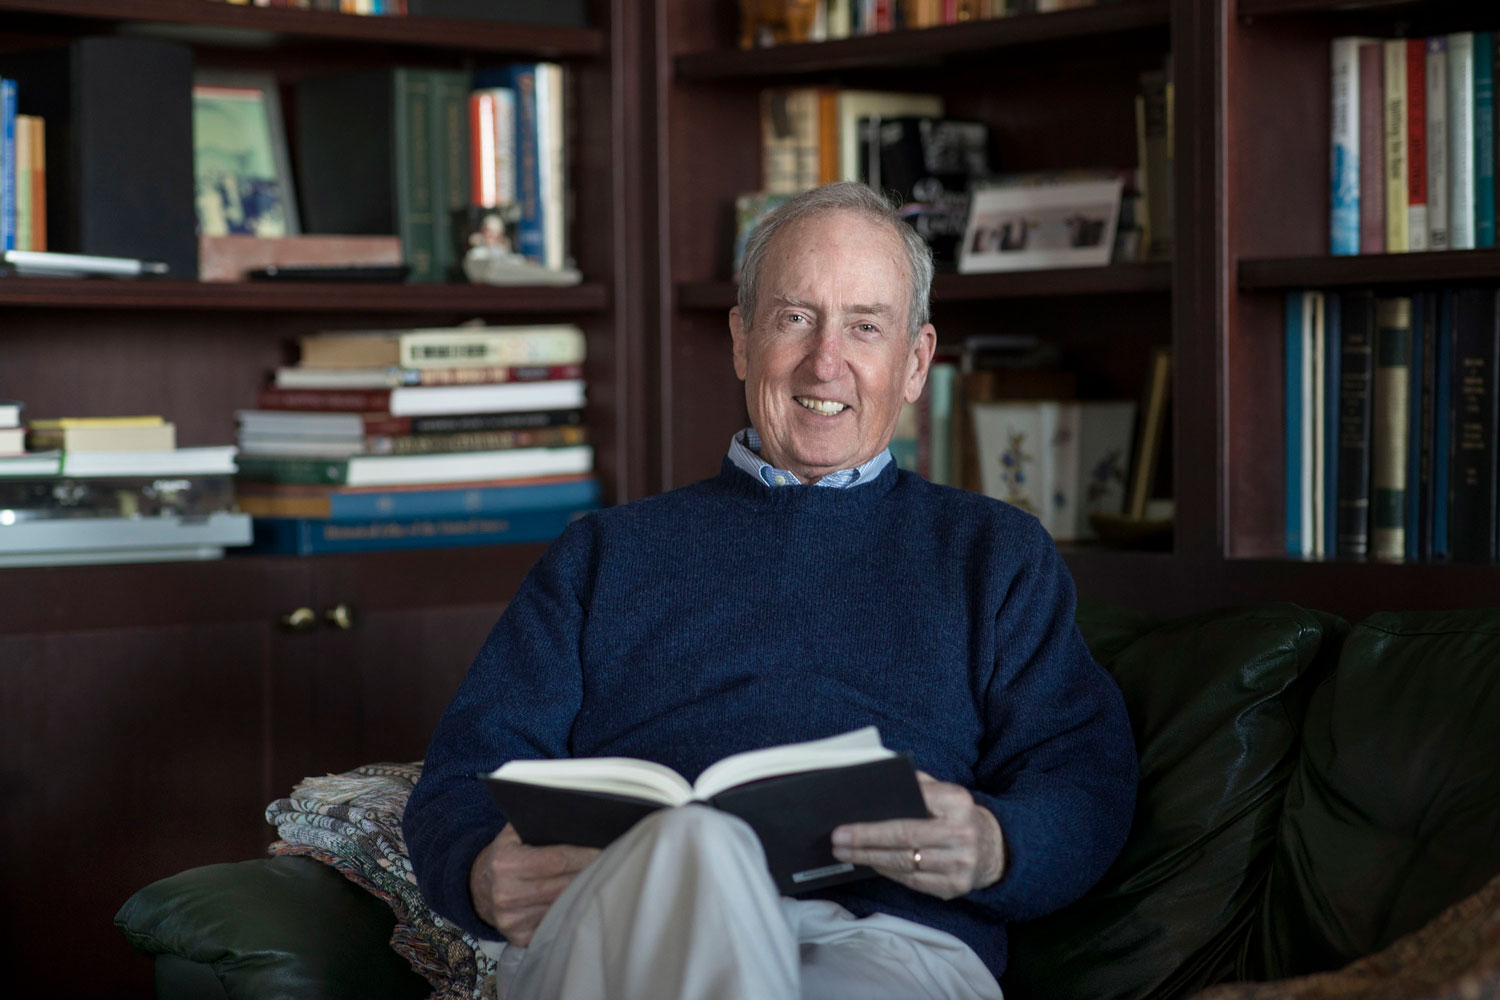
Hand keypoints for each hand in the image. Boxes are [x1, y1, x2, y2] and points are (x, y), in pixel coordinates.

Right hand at [468, 824, 600, 946]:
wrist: (478, 889)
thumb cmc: (506, 855)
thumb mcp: (513, 833)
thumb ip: (539, 824)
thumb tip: (578, 818)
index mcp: (505, 863)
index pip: (557, 860)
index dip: (584, 855)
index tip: (603, 850)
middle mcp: (506, 894)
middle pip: (563, 885)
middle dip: (588, 873)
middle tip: (610, 863)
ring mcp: (512, 920)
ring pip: (562, 906)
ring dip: (582, 894)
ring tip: (598, 880)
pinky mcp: (519, 938)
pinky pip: (555, 924)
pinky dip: (569, 912)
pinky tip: (579, 900)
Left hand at [830, 772, 1005, 899]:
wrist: (995, 848)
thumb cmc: (957, 816)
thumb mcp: (945, 793)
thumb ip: (918, 786)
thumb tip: (878, 782)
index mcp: (957, 801)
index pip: (912, 806)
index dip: (878, 817)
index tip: (847, 821)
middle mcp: (961, 832)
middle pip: (904, 838)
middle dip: (866, 840)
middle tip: (838, 840)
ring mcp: (960, 862)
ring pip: (905, 863)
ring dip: (870, 858)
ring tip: (846, 853)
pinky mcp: (956, 886)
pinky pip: (913, 881)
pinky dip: (888, 873)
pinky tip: (871, 864)